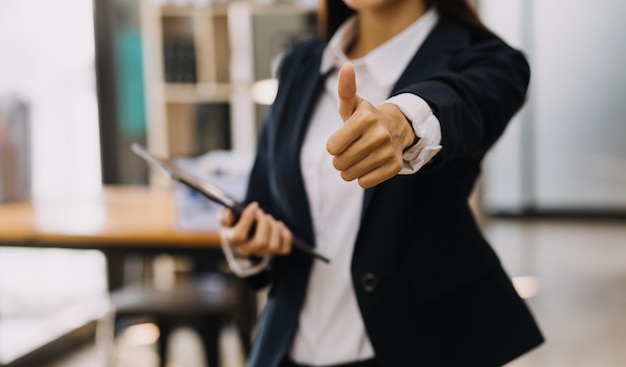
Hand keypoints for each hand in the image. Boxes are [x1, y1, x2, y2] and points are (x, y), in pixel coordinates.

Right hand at [219, 202, 292, 256]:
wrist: (242, 233)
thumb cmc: (233, 222)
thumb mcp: (225, 216)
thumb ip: (225, 215)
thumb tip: (230, 215)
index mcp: (232, 241)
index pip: (240, 235)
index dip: (248, 219)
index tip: (254, 205)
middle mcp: (246, 250)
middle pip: (261, 242)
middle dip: (264, 223)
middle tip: (262, 212)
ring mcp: (261, 253)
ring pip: (273, 245)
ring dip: (274, 228)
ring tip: (269, 217)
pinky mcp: (274, 253)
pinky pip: (285, 249)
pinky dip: (286, 235)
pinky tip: (279, 224)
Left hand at [326, 62, 416, 187]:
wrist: (397, 127)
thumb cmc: (366, 118)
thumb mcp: (353, 104)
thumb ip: (345, 89)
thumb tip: (346, 66)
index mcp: (365, 118)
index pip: (332, 147)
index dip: (333, 145)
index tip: (342, 139)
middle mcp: (379, 135)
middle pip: (340, 163)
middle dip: (339, 159)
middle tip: (349, 150)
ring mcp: (388, 151)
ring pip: (351, 174)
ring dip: (349, 170)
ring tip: (358, 158)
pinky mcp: (394, 166)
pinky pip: (365, 182)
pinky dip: (362, 177)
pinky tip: (368, 165)